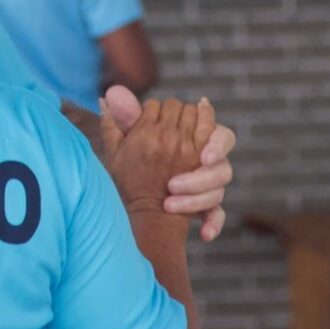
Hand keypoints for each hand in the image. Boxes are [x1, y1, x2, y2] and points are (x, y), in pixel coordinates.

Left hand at [96, 87, 234, 241]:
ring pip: (220, 185)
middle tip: (172, 185)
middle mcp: (203, 156)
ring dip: (198, 197)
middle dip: (201, 174)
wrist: (131, 199)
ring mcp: (207, 182)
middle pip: (221, 159)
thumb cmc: (131, 163)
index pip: (210, 125)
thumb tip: (108, 94)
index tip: (200, 152)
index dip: (210, 137)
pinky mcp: (206, 206)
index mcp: (188, 134)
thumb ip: (124, 117)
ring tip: (170, 204)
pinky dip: (214, 223)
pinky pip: (219, 214)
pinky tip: (204, 234)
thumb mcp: (126, 140)